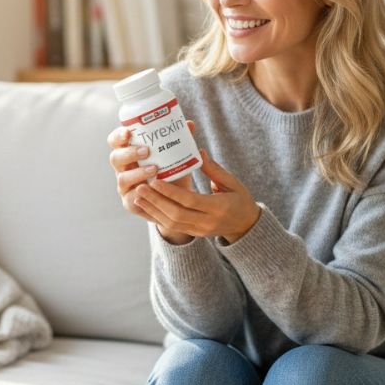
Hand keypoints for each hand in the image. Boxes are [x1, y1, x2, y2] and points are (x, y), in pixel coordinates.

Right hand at [107, 120, 196, 244]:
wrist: (176, 201)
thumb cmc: (171, 172)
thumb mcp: (176, 155)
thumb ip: (180, 140)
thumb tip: (189, 124)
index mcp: (129, 152)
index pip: (116, 141)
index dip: (119, 136)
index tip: (129, 132)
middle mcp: (123, 168)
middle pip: (115, 157)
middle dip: (129, 153)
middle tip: (146, 151)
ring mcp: (125, 186)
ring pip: (122, 178)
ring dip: (137, 173)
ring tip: (155, 169)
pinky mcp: (130, 202)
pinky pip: (130, 198)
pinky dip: (141, 193)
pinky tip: (151, 189)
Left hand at [133, 149, 260, 244]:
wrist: (246, 226)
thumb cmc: (240, 199)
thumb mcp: (233, 183)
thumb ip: (215, 169)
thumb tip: (198, 151)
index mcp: (219, 208)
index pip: (190, 201)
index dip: (171, 191)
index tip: (155, 180)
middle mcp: (207, 222)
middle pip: (177, 214)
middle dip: (156, 201)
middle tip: (140, 187)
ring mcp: (200, 230)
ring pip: (172, 223)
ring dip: (153, 209)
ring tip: (138, 196)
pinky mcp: (194, 233)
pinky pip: (173, 227)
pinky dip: (158, 216)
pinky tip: (147, 205)